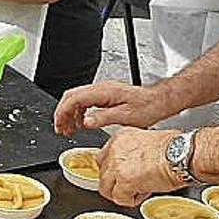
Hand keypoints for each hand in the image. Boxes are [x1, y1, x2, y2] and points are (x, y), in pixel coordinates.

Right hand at [53, 81, 177, 136]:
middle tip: (60, 128)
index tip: (60, 125)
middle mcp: (101, 89)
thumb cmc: (147, 107)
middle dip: (62, 113)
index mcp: (104, 92)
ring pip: (76, 99)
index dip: (63, 112)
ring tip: (69, 129)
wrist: (159, 101)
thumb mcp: (125, 117)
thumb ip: (103, 118)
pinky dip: (78, 113)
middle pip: (71, 96)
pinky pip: (85, 102)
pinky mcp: (105, 96)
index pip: (74, 98)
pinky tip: (81, 124)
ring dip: (69, 114)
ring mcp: (102, 91)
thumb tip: (85, 123)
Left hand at [97, 128, 184, 206]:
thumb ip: (133, 153)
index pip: (104, 159)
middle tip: (132, 186)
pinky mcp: (124, 180)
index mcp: (120, 137)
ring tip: (139, 190)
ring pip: (106, 189)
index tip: (124, 176)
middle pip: (103, 174)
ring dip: (122, 193)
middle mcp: (115, 149)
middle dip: (116, 184)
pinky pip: (119, 198)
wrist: (183, 154)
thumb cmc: (176, 148)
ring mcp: (117, 165)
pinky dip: (131, 200)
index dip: (114, 171)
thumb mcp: (147, 142)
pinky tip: (145, 193)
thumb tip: (132, 166)